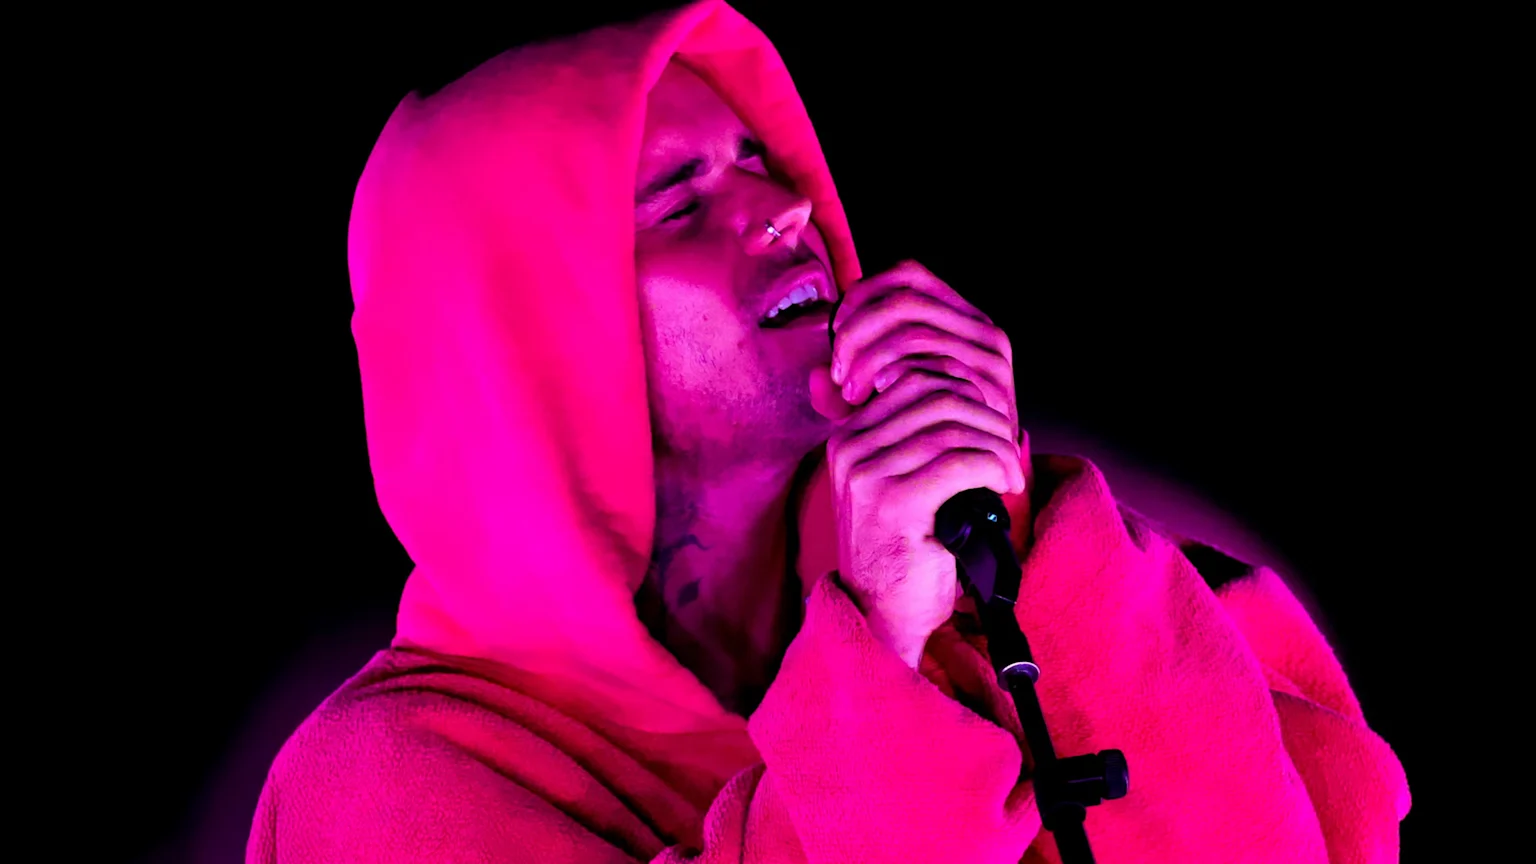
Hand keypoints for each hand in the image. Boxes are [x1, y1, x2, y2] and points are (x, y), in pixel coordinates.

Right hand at [809, 260, 1023, 667]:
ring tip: (1011, 472)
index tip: (991, 423)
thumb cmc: (902, 549)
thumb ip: (916, 437)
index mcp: (848, 435)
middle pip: (938, 396)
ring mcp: (867, 476)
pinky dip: (994, 468)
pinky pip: (960, 464)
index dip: (967, 391)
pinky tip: (1005, 486)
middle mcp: (850, 449)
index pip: (917, 378)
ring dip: (997, 446)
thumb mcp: (899, 481)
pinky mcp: (894, 504)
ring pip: (953, 428)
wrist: (882, 613)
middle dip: (988, 417)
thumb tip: (966, 388)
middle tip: (1010, 449)